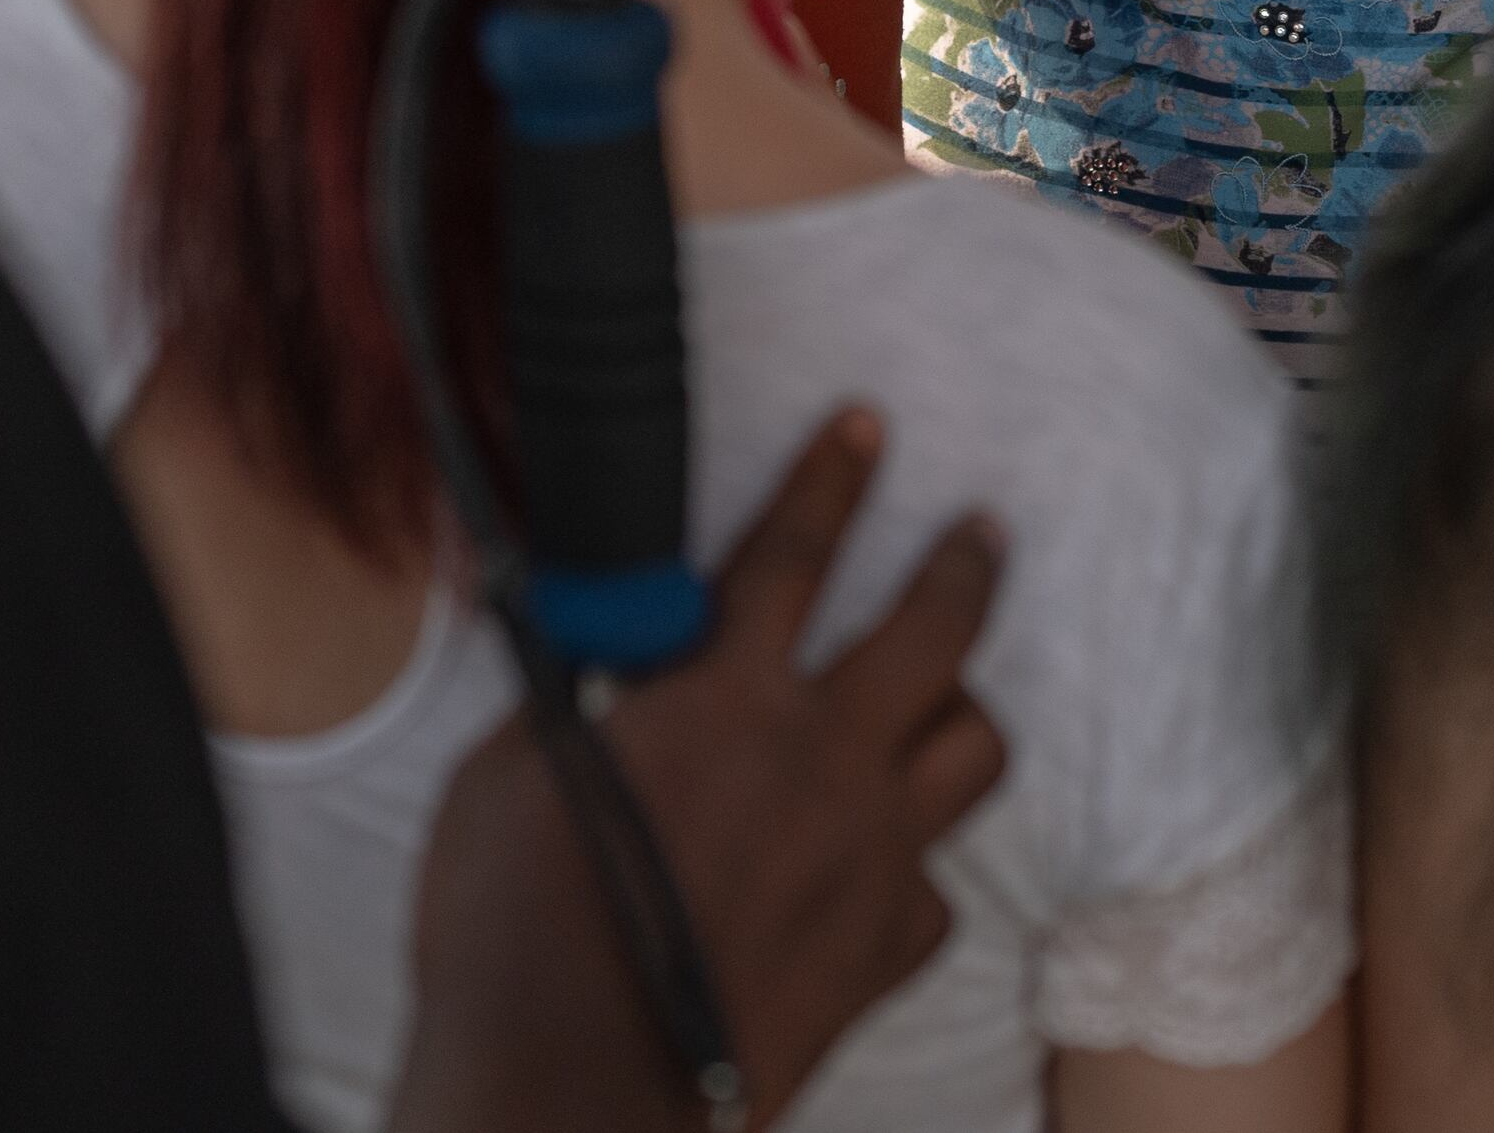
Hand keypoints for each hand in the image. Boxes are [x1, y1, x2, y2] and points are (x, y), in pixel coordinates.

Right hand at [393, 409, 1010, 1132]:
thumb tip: (593, 651)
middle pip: (935, 629)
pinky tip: (887, 876)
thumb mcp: (515, 774)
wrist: (568, 1087)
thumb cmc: (513, 930)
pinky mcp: (884, 952)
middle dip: (963, 565)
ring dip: (962, 714)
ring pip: (976, 749)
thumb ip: (580, 698)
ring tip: (950, 702)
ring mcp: (870, 855)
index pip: (794, 552)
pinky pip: (936, 894)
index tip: (865, 426)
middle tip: (979, 530)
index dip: (831, 480)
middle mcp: (822, 760)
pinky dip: (913, 875)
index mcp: (727, 698)